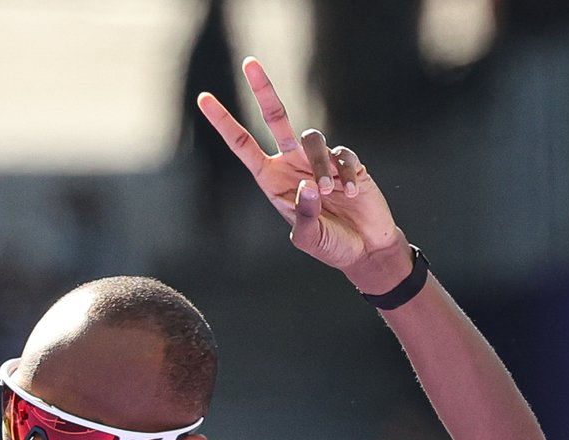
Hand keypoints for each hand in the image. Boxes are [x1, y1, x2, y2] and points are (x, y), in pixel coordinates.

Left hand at [197, 57, 410, 292]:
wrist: (365, 249)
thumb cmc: (331, 246)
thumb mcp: (309, 239)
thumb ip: (304, 214)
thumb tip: (308, 183)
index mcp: (272, 180)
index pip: (243, 145)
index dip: (224, 123)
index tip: (203, 99)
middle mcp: (292, 163)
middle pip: (276, 117)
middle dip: (262, 89)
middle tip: (248, 62)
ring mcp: (319, 159)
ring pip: (314, 139)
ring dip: (322, 166)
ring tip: (331, 194)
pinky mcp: (346, 160)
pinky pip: (342, 154)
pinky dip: (346, 173)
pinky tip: (353, 193)